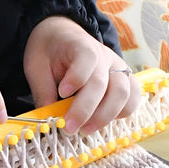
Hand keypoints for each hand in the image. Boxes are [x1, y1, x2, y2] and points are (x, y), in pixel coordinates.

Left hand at [23, 16, 140, 134]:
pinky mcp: (125, 81)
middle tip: (69, 128)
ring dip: (104, 117)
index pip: (87, 59)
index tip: (61, 93)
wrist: (63, 37)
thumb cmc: (49, 53)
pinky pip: (132, 99)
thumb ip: (43, 90)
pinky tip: (101, 122)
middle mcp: (105, 57)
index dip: (77, 78)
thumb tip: (49, 120)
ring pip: (123, 94)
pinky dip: (120, 114)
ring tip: (85, 129)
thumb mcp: (36, 66)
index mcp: (81, 45)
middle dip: (86, 110)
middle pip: (103, 84)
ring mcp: (118, 69)